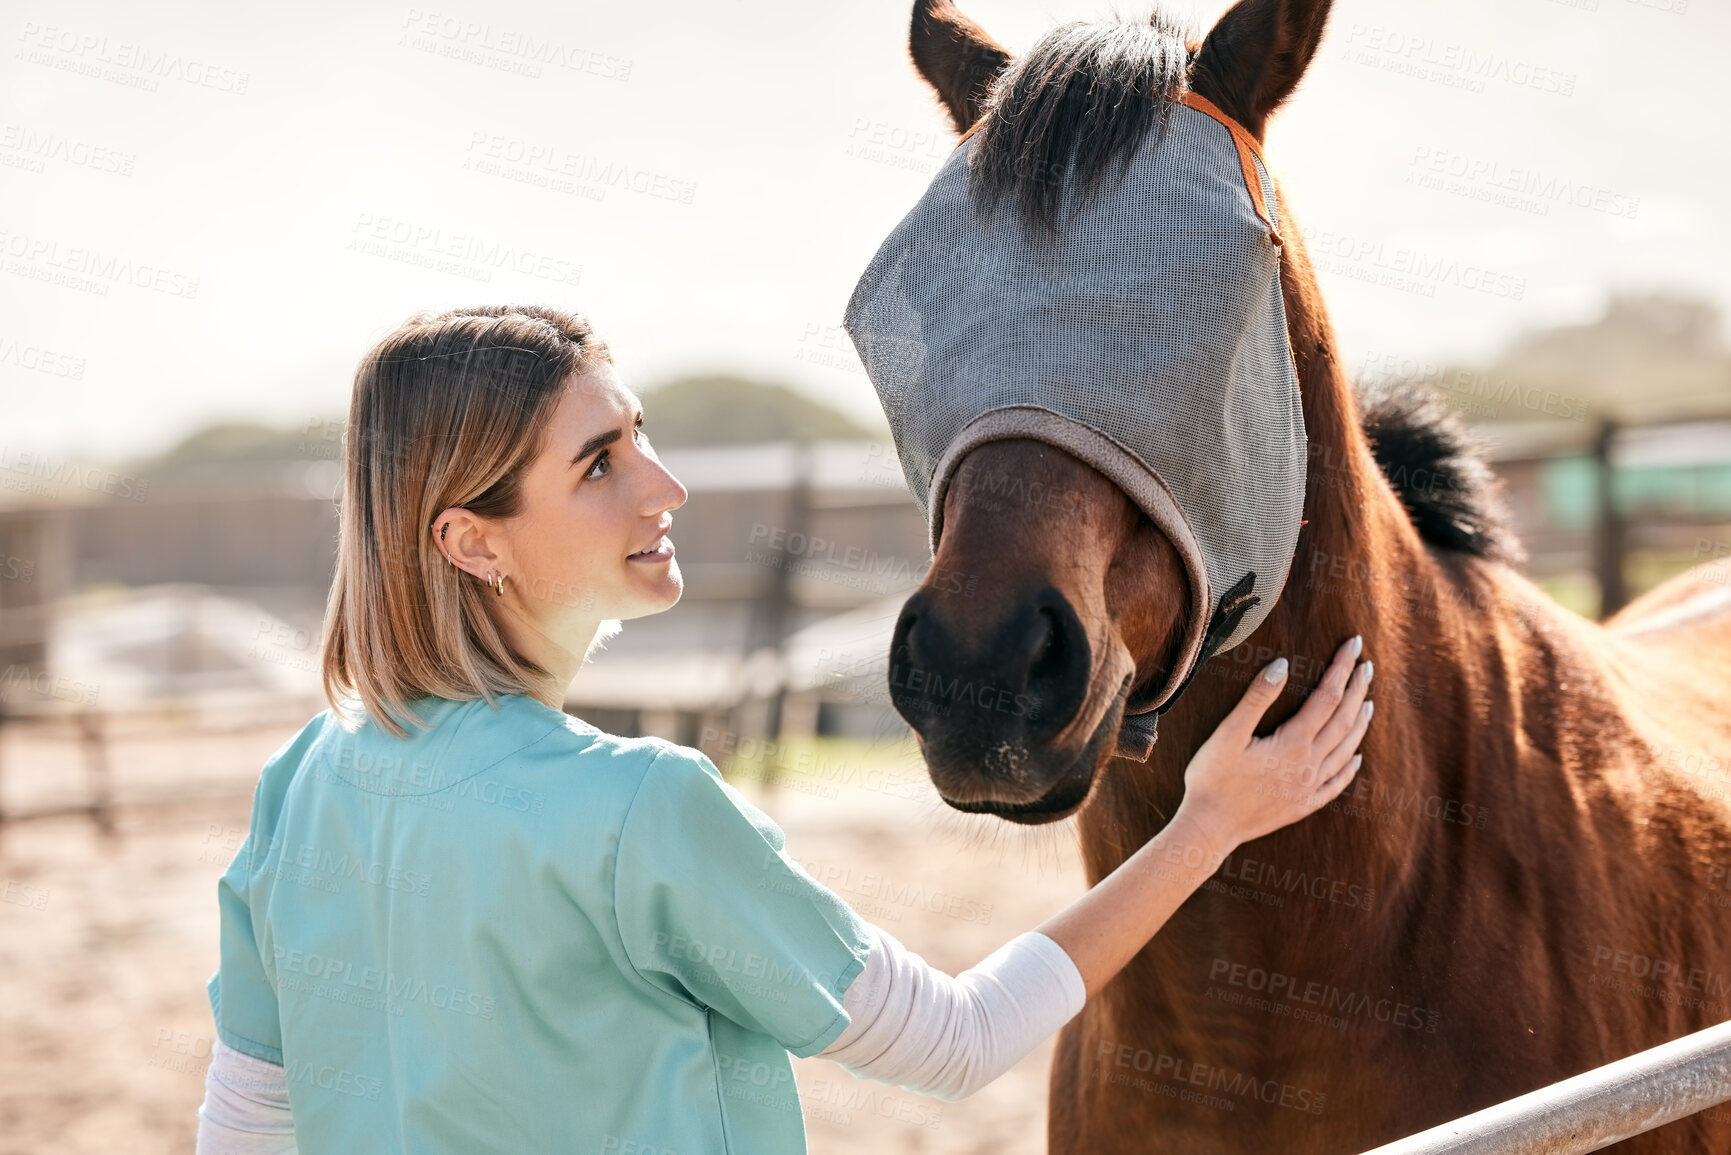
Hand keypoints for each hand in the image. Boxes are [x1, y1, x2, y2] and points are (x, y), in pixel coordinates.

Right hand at [1176, 635, 1372, 859]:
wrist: (1210, 828)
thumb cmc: (1212, 779)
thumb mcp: (1228, 733)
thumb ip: (1257, 697)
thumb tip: (1283, 664)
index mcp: (1293, 743)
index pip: (1326, 696)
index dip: (1341, 668)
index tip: (1353, 645)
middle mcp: (1309, 765)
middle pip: (1343, 721)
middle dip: (1356, 691)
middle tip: (1368, 667)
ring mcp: (1309, 788)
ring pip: (1345, 750)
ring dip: (1359, 725)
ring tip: (1368, 704)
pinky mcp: (1303, 806)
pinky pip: (1336, 784)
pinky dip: (1350, 768)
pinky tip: (1356, 758)